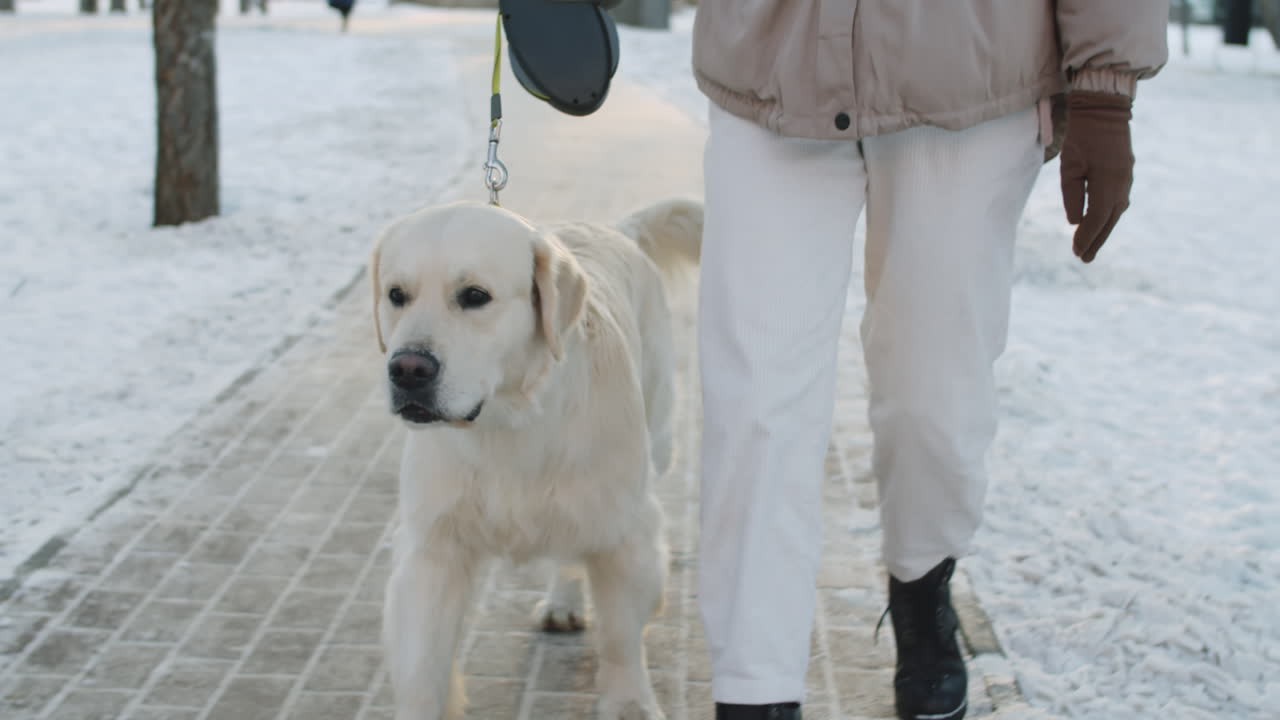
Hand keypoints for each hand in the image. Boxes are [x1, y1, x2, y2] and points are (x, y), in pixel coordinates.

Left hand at [1059, 90, 1134, 262]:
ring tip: (1091, 247)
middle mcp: (1122, 184)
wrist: (1104, 109)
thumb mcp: (1070, 166)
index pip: (1096, 218)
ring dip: (1103, 230)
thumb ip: (1073, 195)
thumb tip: (1076, 222)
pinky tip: (1101, 223)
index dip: (1086, 237)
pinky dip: (1109, 216)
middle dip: (1096, 240)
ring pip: (1115, 212)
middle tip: (1083, 259)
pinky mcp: (1125, 173)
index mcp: (1108, 183)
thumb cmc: (1082, 135)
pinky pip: (1119, 201)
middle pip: (1109, 220)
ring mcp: (1126, 178)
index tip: (1076, 252)